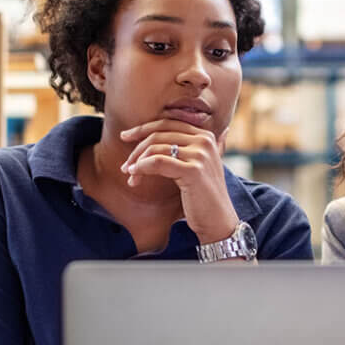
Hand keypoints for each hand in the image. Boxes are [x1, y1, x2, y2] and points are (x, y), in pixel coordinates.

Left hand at [120, 120, 238, 243]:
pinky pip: (157, 162)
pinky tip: (135, 177)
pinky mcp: (193, 171)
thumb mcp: (201, 166)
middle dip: (137, 148)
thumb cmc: (205, 196)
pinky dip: (141, 168)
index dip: (143, 128)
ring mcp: (200, 155)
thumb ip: (198, 147)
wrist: (218, 221)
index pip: (168, 123)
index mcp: (206, 136)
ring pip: (155, 148)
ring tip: (130, 175)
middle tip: (125, 165)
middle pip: (159, 134)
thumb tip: (219, 131)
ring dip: (137, 162)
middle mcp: (205, 141)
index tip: (125, 137)